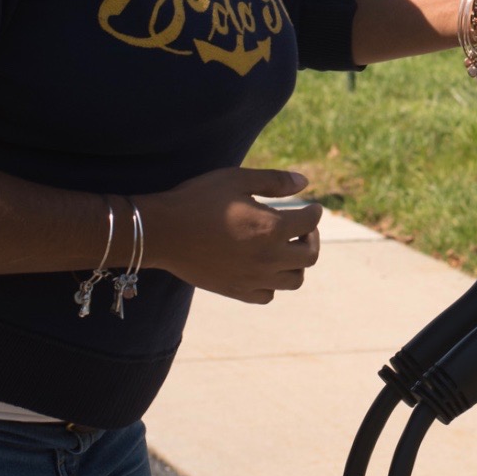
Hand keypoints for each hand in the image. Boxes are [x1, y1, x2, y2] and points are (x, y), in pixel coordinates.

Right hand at [136, 168, 322, 303]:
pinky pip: (268, 295)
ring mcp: (253, 279)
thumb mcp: (236, 180)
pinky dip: (273, 283)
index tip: (312, 208)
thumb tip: (304, 182)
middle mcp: (268, 258)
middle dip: (311, 239)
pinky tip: (264, 268)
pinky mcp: (236, 291)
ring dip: (296, 264)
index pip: (310, 222)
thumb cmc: (198, 200)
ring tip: (285, 249)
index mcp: (272, 228)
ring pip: (294, 280)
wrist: (162, 232)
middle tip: (302, 229)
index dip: (314, 212)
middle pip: (309, 256)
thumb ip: (273, 181)